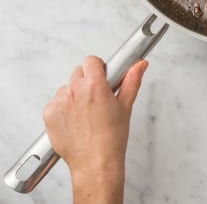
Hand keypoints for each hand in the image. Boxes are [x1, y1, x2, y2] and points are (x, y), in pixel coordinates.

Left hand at [43, 56, 147, 203]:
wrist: (95, 162)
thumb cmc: (111, 138)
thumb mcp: (125, 106)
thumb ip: (132, 80)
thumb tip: (139, 65)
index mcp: (94, 86)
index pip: (91, 61)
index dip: (98, 67)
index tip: (102, 76)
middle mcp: (74, 91)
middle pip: (78, 73)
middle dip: (87, 81)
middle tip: (97, 98)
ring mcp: (59, 102)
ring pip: (66, 87)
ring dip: (75, 94)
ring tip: (86, 112)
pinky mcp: (49, 114)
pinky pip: (56, 102)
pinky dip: (64, 107)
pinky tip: (75, 120)